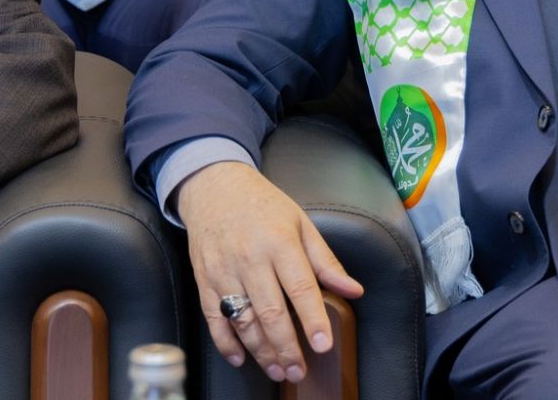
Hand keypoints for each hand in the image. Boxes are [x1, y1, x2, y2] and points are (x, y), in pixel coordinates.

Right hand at [175, 161, 362, 384]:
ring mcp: (223, 270)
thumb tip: (353, 290)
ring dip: (261, 352)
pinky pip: (213, 318)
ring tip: (278, 371)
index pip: (300, 287)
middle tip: (299, 372)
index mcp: (279, 242)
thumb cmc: (262, 205)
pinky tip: (240, 358)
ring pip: (242, 320)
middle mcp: (250, 258)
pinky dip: (226, 343)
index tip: (324, 344)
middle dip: (286, 348)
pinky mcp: (204, 279)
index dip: (313, 319)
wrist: (214, 185)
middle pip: (270, 312)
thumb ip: (326, 261)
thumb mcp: (300, 223)